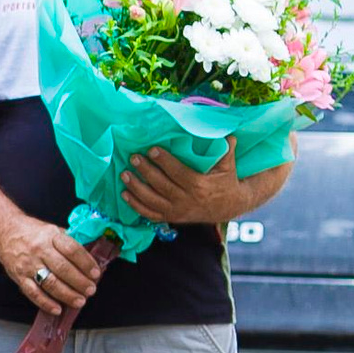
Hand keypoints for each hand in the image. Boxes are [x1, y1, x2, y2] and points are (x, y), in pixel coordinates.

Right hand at [0, 216, 102, 314]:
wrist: (3, 232)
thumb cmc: (31, 232)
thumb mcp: (52, 230)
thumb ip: (69, 243)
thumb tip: (89, 259)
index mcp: (51, 236)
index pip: (72, 250)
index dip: (86, 263)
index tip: (96, 273)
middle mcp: (39, 250)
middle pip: (63, 268)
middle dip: (79, 282)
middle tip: (91, 290)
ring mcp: (28, 265)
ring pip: (50, 282)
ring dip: (67, 294)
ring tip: (79, 301)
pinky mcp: (19, 277)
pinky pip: (33, 293)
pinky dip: (45, 303)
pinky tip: (57, 309)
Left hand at [122, 140, 240, 224]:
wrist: (229, 207)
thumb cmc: (226, 183)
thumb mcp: (228, 166)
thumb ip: (226, 151)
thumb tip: (228, 134)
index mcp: (199, 186)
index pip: (178, 172)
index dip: (164, 161)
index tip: (152, 150)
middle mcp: (186, 200)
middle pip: (161, 185)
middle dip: (145, 171)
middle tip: (133, 158)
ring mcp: (177, 211)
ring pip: (152, 201)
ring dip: (136, 187)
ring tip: (124, 174)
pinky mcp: (171, 218)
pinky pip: (149, 214)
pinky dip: (135, 205)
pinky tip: (124, 194)